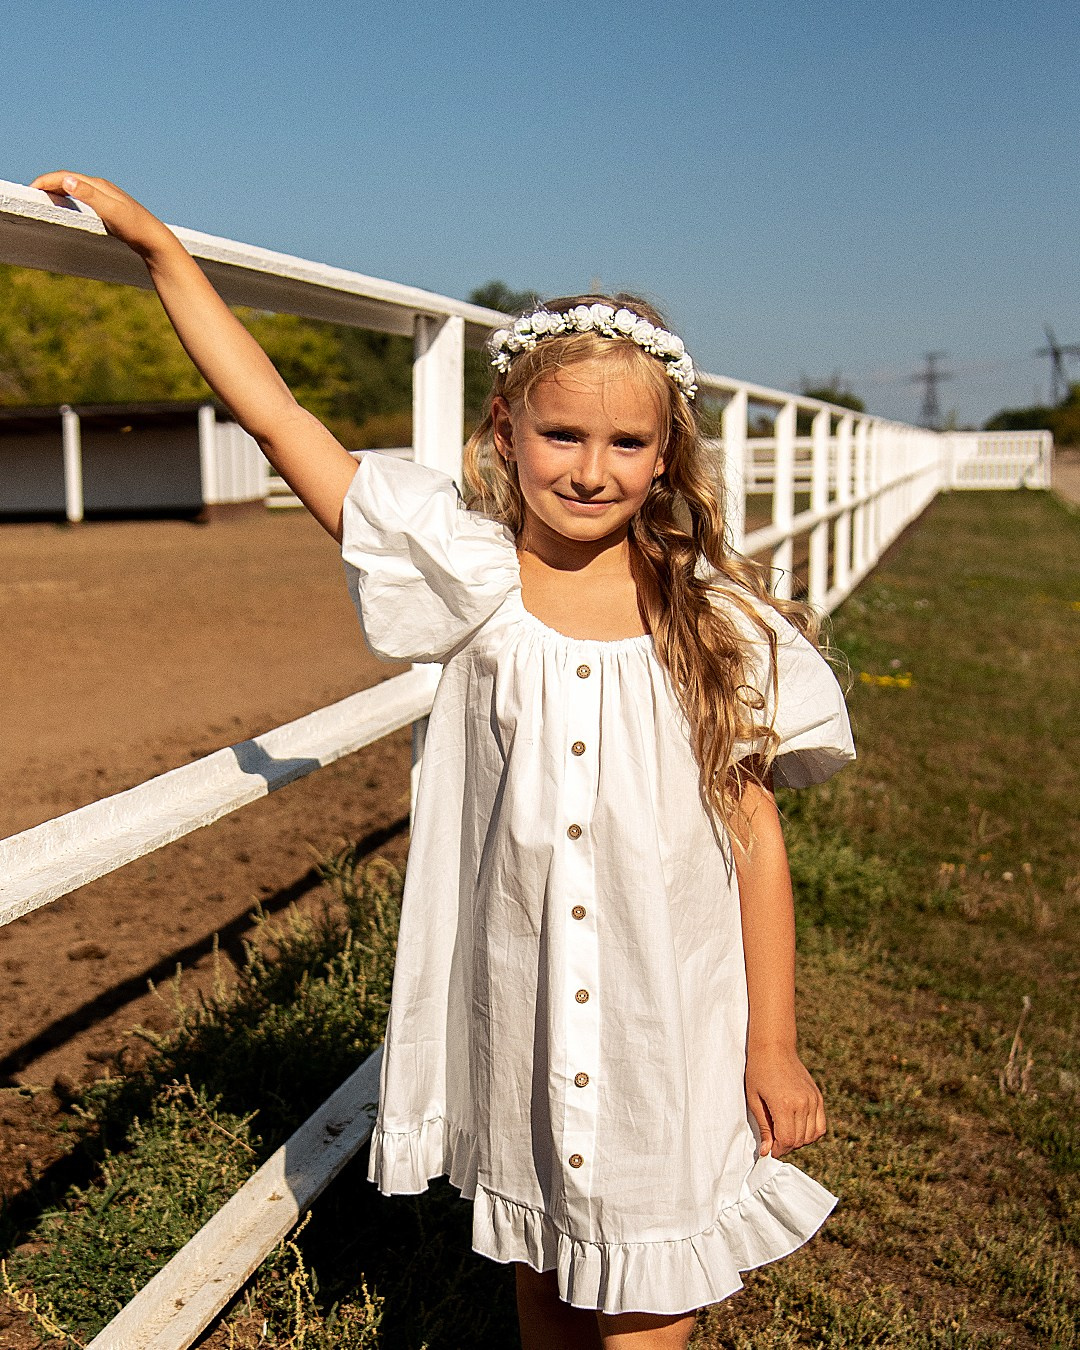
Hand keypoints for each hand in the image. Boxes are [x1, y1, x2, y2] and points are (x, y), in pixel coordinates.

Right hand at [29, 173, 173, 258]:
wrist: (155, 240)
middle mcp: (101, 187)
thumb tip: (67, 181)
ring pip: (76, 187)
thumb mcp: (111, 212)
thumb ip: (90, 196)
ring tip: (44, 196)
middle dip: (49, 182)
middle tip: (32, 192)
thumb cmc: (135, 227)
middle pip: (69, 179)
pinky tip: (68, 205)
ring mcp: (106, 196)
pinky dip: (69, 197)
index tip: (31, 189)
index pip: (66, 176)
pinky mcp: (108, 207)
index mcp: (99, 185)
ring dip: (58, 188)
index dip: (46, 180)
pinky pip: (83, 197)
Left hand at [745, 1043, 825, 1158]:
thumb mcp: (755, 1099)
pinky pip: (821, 1125)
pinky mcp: (818, 1097)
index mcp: (784, 1104)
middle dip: (786, 1146)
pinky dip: (812, 1133)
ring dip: (799, 1141)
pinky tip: (799, 1129)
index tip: (770, 1150)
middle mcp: (802, 1103)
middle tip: (774, 1142)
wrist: (774, 1047)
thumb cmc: (759, 1071)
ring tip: (785, 1134)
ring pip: (812, 1135)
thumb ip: (764, 1127)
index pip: (786, 1140)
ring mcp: (813, 1100)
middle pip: (799, 1140)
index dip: (778, 1150)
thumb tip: (767, 1151)